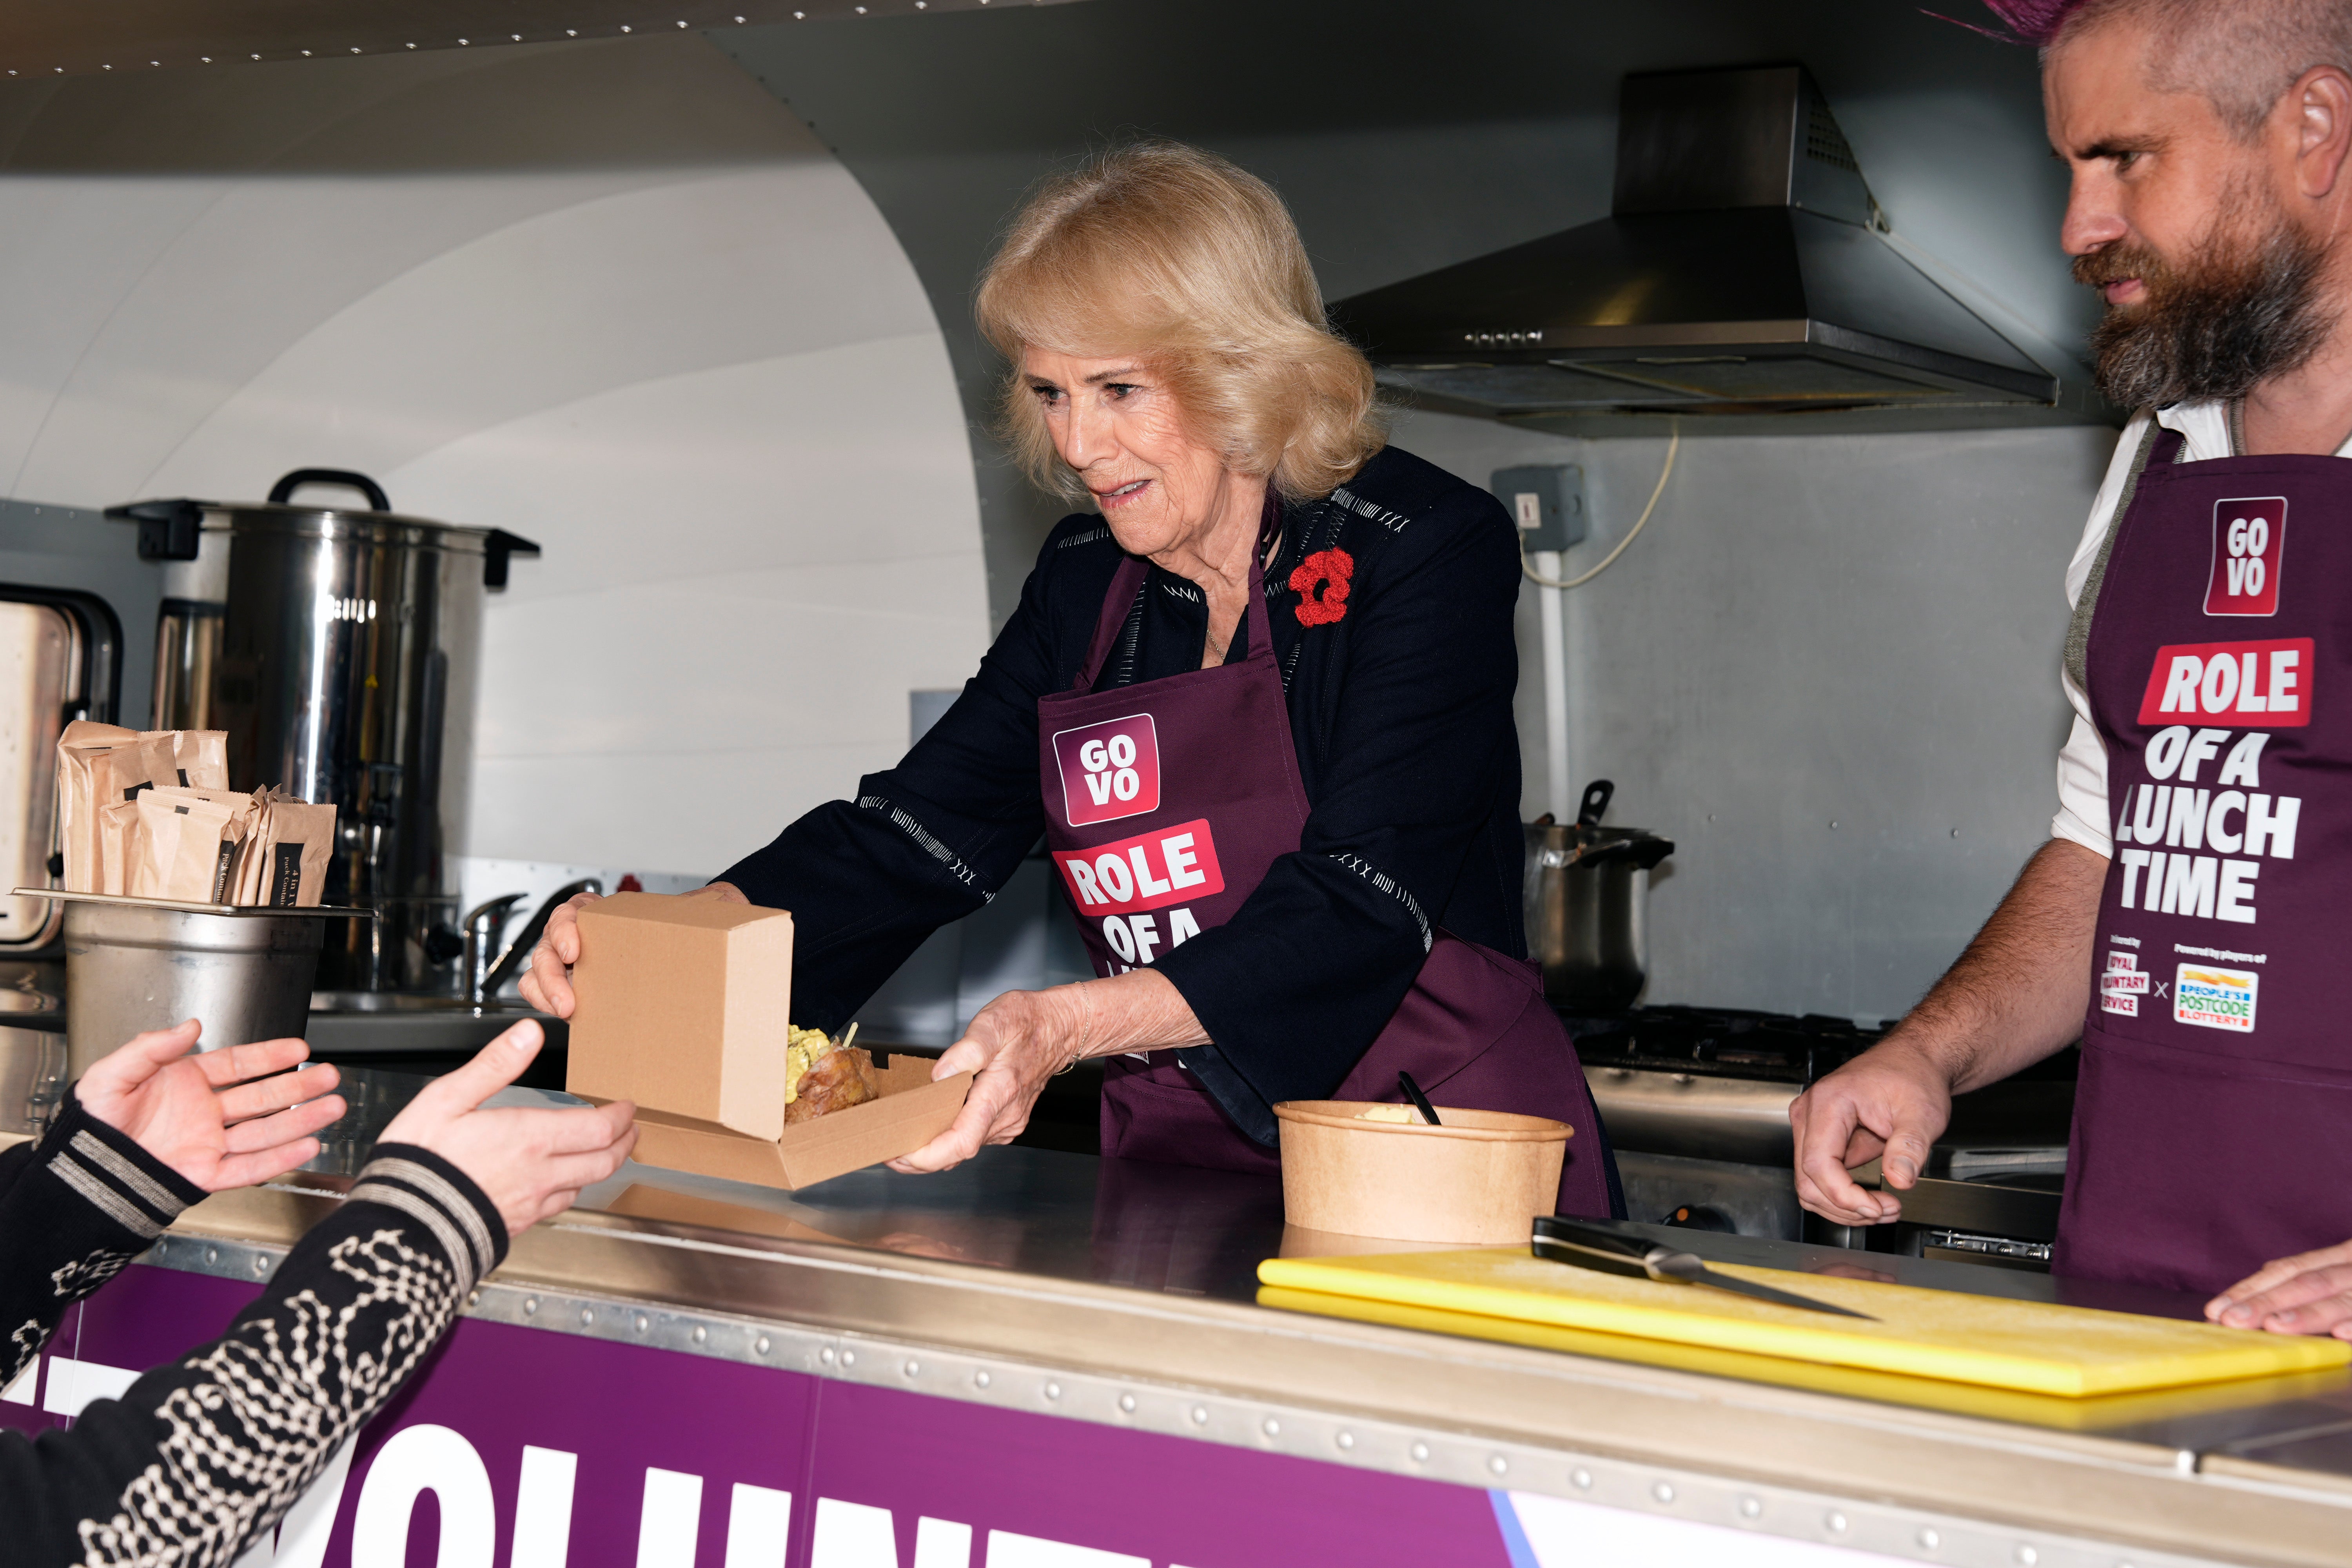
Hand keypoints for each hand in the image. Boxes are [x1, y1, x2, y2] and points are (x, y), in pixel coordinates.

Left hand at [75, 1020, 344, 1191]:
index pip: (238, 1065)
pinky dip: (278, 1158)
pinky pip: (247, 1168)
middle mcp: (203, 1114)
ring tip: (332, 1107)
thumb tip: (190, 1027)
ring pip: (264, 1131)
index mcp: (186, 1084)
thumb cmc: (91, 1124)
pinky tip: (305, 1144)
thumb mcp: (112, 1074)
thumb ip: (151, 1048)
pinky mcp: (202, 1176)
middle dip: (298, 1085)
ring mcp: (207, 1145)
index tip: (299, 1047)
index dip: (270, 1055)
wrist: (79, 1173)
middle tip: (329, 1076)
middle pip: (262, 1097)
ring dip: (300, 1119)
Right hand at [378, 1019, 637, 1235]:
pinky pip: (557, 1208)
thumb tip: (529, 1032)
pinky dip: (570, 1190)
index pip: (598, 1129)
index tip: (627, 1106)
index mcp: (529, 1138)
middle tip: (630, 1130)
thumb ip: (495, 1065)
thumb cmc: (418, 1160)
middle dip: (624, 1143)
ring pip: (583, 1186)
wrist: (399, 1224)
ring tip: (602, 1152)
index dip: (621, 1117)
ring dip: (601, 1167)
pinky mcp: (515, 1225)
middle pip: (604, 1162)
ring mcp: (530, 1204)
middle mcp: (540, 1175)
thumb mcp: (448, 1098)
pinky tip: (561, 1183)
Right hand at [518, 881, 748, 1016]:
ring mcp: (579, 965)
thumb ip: (712, 903)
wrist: (705, 953)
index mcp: (607, 912)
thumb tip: (729, 901)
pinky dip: (547, 1003)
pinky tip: (568, 1018)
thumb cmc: (695, 929)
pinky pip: (548, 994)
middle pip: (548, 945)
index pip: (571, 910)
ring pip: (541, 971)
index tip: (575, 948)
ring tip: (568, 1012)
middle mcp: (587, 936)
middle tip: (570, 999)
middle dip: (552, 973)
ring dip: (545, 991)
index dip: (564, 927)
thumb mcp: (703, 911)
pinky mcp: (581, 991)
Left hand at [887, 988, 1078, 1173]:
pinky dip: (947, 1140)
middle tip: (884, 1150)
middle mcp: (1004, 1116)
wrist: (1060, 1028)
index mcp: (999, 1093)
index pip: (960, 1142)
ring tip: (899, 1138)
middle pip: (956, 1153)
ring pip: (963, 1149)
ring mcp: (1007, 1123)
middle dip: (918, 1159)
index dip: (926, 1156)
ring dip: (931, 1150)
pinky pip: (972, 1139)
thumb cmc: (1028, 1022)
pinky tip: (930, 1125)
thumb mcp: (996, 1022)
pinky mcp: (1006, 1122)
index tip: (898, 1154)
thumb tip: (939, 1075)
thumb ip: (967, 1050)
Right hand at [1789, 1038, 1952, 1225]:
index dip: (1844, 1195)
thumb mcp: (1922, 1112)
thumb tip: (1900, 1180)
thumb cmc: (1912, 1077)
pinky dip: (1844, 1197)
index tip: (1876, 1208)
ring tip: (1882, 1208)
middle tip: (1887, 1211)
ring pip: (1810, 1186)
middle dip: (1847, 1206)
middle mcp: (1810, 1114)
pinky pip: (1821, 1179)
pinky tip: (1871, 1199)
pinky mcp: (1820, 1139)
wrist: (1911, 1062)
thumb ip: (1910, 1147)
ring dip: (1843, 1207)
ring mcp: (1811, 1127)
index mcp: (1828, 1102)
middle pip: (1808, 1180)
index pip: (1818, 1163)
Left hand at [2207, 1240, 2351, 1336]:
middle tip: (2233, 1319)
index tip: (2216, 1310)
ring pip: (2340, 1300)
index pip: (2286, 1271)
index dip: (2250, 1289)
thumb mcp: (2344, 1268)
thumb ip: (2307, 1278)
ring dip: (2305, 1314)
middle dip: (2266, 1302)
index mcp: (2340, 1257)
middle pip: (2305, 1284)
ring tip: (2273, 1326)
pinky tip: (2339, 1333)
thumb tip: (2257, 1289)